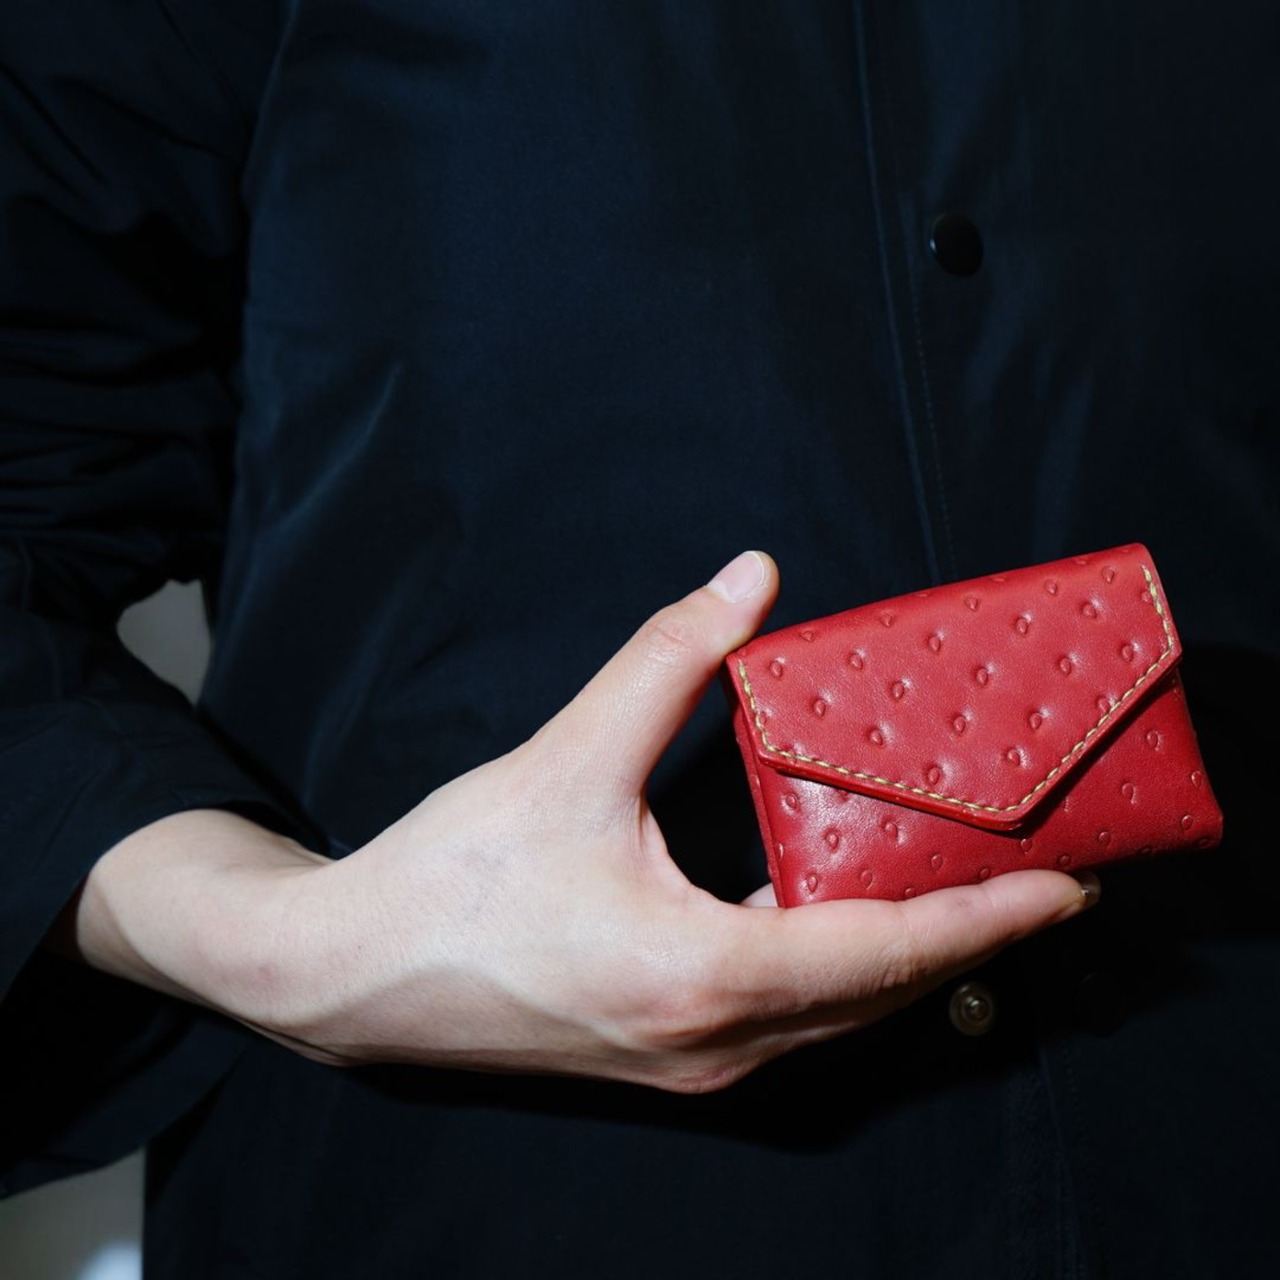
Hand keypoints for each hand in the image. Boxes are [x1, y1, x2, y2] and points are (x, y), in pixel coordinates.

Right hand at [245, 550, 1096, 1089]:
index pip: (890, 950)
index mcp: (706, 973)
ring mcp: (695, 1062)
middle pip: (886, 994)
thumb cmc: (452, 880)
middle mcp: (718, 1041)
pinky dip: (847, 972)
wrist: (351, 976)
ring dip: (912, 958)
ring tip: (964, 892)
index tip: (1064, 886)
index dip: (986, 915)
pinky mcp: (669, 1054)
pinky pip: (793, 1020)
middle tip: (1036, 875)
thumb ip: (669, 661)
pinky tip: (851, 918)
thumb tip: (747, 581)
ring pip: (843, 1017)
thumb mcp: (568, 758)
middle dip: (971, 935)